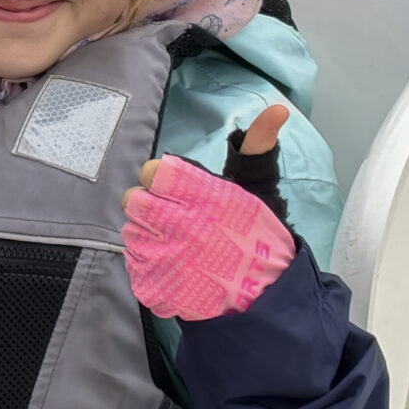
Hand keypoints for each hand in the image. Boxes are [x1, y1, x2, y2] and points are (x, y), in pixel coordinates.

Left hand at [121, 104, 294, 321]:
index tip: (171, 187)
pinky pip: (133, 263)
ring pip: (131, 231)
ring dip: (148, 235)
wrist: (264, 299)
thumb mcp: (258, 191)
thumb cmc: (258, 240)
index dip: (159, 178)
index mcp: (205, 198)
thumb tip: (277, 109)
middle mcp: (182, 226)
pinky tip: (173, 266)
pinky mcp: (155, 285)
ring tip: (177, 244)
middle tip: (172, 216)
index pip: (154, 172)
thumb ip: (256, 148)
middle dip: (149, 205)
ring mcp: (166, 259)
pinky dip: (148, 263)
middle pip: (133, 200)